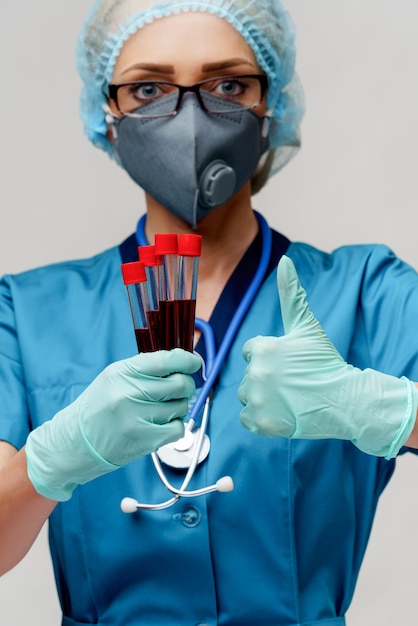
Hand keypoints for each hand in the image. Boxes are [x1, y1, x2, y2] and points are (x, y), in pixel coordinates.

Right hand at [26, 349, 200, 500]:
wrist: (76, 442)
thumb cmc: (99, 406)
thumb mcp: (115, 377)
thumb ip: (146, 368)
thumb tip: (183, 362)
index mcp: (123, 373)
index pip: (165, 360)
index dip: (187, 359)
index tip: (194, 362)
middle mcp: (130, 394)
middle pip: (180, 384)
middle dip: (186, 385)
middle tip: (179, 388)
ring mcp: (138, 419)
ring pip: (181, 406)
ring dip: (178, 406)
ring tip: (160, 409)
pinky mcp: (145, 440)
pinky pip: (178, 428)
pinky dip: (174, 425)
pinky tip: (160, 424)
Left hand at [238, 256, 416, 457]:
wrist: (345, 400)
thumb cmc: (325, 362)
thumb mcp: (307, 326)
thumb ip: (291, 293)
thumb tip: (284, 259)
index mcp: (262, 348)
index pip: (250, 352)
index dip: (268, 358)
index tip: (287, 365)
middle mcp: (255, 372)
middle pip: (248, 376)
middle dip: (265, 379)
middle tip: (292, 383)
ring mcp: (257, 399)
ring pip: (246, 397)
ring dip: (261, 399)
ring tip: (288, 398)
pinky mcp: (261, 422)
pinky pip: (247, 419)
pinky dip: (261, 419)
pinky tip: (281, 412)